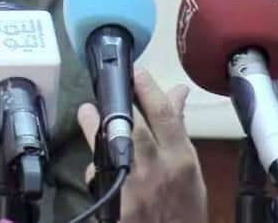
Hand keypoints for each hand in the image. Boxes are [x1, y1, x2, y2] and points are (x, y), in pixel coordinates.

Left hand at [77, 67, 207, 222]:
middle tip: (105, 87)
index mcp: (182, 158)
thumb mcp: (189, 168)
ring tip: (87, 112)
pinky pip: (99, 175)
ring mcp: (135, 185)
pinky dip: (94, 168)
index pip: (164, 113)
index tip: (135, 71)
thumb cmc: (185, 206)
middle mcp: (159, 168)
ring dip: (95, 123)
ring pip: (111, 143)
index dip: (147, 87)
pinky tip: (92, 166)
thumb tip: (178, 92)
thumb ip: (178, 131)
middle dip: (116, 101)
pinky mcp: (116, 202)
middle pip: (134, 123)